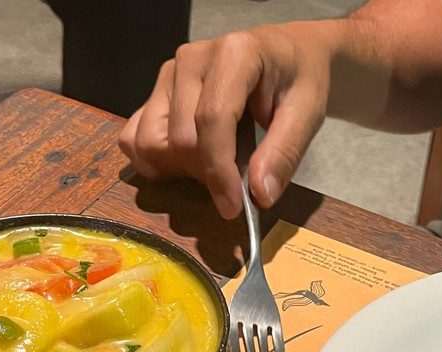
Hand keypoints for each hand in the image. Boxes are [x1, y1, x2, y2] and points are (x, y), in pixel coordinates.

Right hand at [119, 24, 332, 218]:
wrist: (287, 56)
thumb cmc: (298, 81)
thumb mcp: (307, 113)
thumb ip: (284, 153)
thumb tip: (260, 195)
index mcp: (233, 54)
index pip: (212, 120)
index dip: (219, 170)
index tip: (232, 207)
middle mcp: (192, 59)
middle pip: (180, 138)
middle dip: (206, 174)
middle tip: (235, 185)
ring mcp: (169, 74)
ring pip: (151, 140)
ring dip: (178, 169)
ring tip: (214, 168)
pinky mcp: (157, 91)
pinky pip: (134, 136)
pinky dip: (155, 160)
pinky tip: (186, 165)